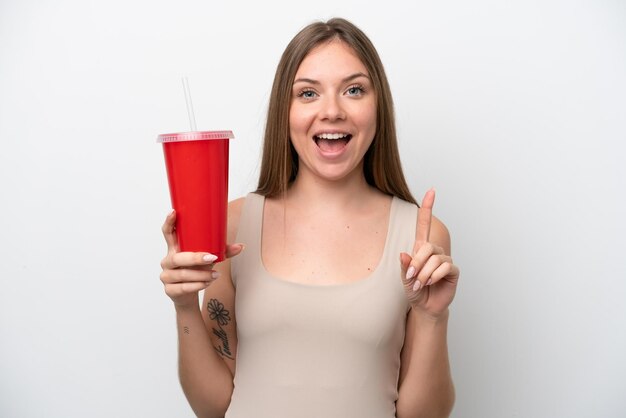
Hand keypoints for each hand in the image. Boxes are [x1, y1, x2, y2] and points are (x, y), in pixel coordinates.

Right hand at [160, 210, 242, 308]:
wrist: (187, 293)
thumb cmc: (196, 269)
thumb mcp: (208, 259)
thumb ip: (222, 251)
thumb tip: (241, 246)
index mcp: (175, 248)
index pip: (168, 233)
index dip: (169, 222)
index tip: (173, 212)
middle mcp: (168, 260)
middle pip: (177, 258)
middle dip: (195, 258)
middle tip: (212, 258)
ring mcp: (166, 275)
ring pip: (182, 274)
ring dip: (201, 275)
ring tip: (216, 275)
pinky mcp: (169, 290)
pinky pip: (183, 287)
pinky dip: (197, 285)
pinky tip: (207, 283)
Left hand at [400, 189, 459, 318]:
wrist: (425, 306)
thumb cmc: (414, 290)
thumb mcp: (404, 278)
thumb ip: (404, 266)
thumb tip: (404, 254)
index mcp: (421, 248)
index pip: (424, 224)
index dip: (428, 207)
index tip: (432, 190)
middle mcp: (435, 252)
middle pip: (427, 246)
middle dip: (417, 262)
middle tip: (412, 277)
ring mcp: (445, 260)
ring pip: (435, 259)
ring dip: (424, 273)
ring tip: (420, 284)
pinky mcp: (453, 271)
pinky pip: (445, 267)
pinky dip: (434, 276)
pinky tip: (431, 283)